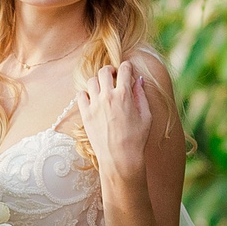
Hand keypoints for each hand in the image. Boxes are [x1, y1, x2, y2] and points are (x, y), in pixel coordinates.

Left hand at [76, 61, 154, 183]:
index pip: (124, 69)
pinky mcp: (85, 114)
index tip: (127, 70)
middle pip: (104, 71)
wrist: (120, 158)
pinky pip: (80, 95)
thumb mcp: (146, 116)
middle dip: (110, 70)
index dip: (127, 67)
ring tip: (103, 88)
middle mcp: (108, 96)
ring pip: (92, 81)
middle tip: (114, 77)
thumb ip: (141, 95)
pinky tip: (93, 99)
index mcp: (125, 94)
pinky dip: (86, 94)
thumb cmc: (136, 139)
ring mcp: (94, 105)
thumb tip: (138, 80)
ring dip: (98, 81)